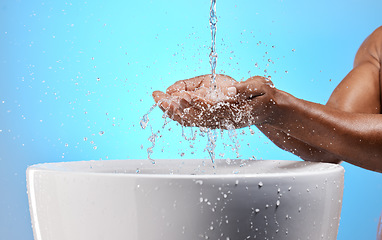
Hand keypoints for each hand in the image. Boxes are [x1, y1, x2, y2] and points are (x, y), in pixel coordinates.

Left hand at [152, 75, 278, 128]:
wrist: (269, 111)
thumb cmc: (265, 97)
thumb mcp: (260, 87)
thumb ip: (245, 89)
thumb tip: (228, 90)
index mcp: (233, 111)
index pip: (210, 109)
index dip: (194, 102)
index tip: (180, 94)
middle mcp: (222, 119)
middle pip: (194, 117)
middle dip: (174, 107)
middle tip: (157, 96)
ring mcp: (216, 122)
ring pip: (191, 120)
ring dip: (173, 110)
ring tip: (158, 98)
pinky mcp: (213, 120)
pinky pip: (193, 119)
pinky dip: (178, 113)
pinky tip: (168, 105)